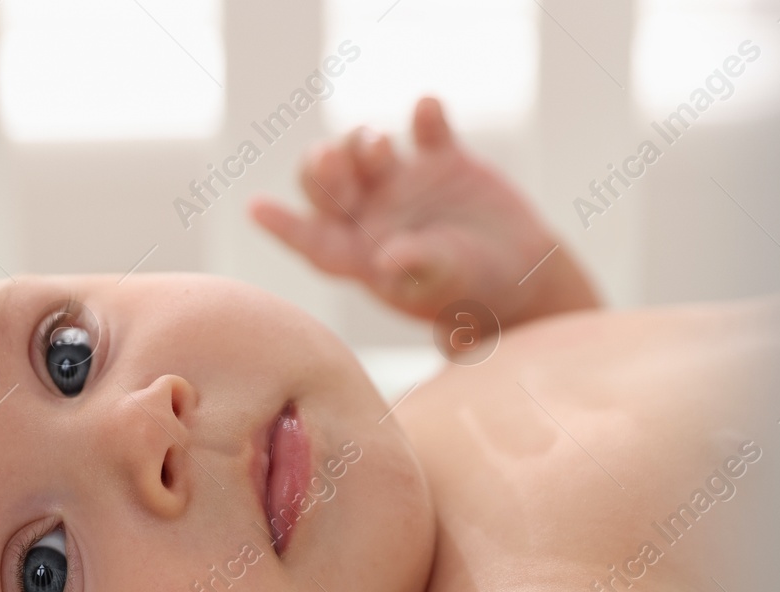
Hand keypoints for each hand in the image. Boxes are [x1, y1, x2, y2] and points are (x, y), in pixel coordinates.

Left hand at [249, 97, 597, 327]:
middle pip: (326, 184)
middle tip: (335, 162)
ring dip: (362, 141)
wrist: (523, 278)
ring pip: (363, 150)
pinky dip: (425, 115)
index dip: (284, 226)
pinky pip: (426, 129)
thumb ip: (415, 265)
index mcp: (362, 255)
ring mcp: (406, 186)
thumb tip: (385, 256)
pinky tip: (427, 110)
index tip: (256, 208)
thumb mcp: (445, 284)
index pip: (314, 240)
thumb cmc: (474, 293)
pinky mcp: (443, 163)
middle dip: (323, 169)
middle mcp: (375, 216)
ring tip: (380, 146)